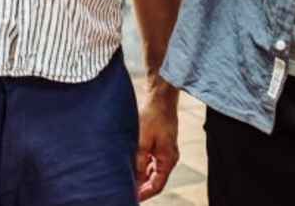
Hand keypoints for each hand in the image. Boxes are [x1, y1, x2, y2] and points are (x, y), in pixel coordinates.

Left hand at [134, 79, 179, 199]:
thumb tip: (133, 179)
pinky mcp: (160, 144)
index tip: (132, 198)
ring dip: (140, 175)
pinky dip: (142, 165)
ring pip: (152, 170)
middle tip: (125, 190)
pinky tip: (130, 165)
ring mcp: (165, 151)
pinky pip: (151, 160)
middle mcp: (169, 157)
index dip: (144, 194)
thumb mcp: (142, 141)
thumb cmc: (153, 117)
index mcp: (168, 159)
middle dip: (141, 186)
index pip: (157, 185)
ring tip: (125, 179)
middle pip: (155, 179)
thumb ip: (138, 162)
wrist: (160, 98)